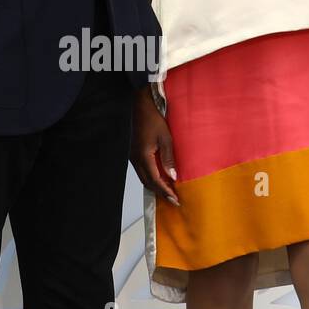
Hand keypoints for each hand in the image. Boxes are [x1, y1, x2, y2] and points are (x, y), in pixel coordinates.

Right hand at [131, 88, 179, 205]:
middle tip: (173, 200)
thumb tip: (173, 176)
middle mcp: (136, 159)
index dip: (165, 191)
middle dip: (160, 192)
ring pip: (144, 178)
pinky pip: (142, 171)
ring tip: (168, 192)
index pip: (155, 180)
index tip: (175, 199)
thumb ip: (168, 158)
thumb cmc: (154, 120)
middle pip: (147, 182)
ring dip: (155, 186)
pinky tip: (160, 179)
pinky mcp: (134, 154)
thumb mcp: (166, 138)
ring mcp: (133, 157)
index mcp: (143, 156)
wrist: (141, 108)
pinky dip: (151, 178)